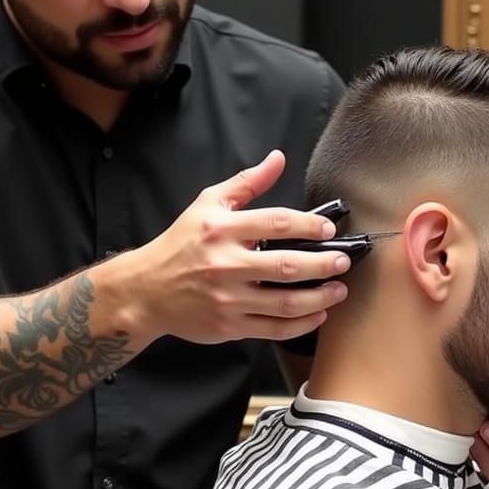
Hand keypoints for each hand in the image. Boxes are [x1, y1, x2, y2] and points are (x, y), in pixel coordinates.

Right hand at [120, 150, 349, 345]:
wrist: (145, 290)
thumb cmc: (180, 244)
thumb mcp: (207, 203)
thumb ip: (247, 183)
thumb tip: (277, 159)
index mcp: (221, 230)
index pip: (275, 223)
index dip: (307, 225)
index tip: (327, 228)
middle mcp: (225, 265)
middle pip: (286, 266)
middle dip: (323, 264)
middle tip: (343, 261)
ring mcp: (227, 299)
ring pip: (285, 302)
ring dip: (319, 297)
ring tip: (338, 289)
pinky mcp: (228, 326)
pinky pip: (273, 329)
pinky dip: (301, 324)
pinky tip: (317, 314)